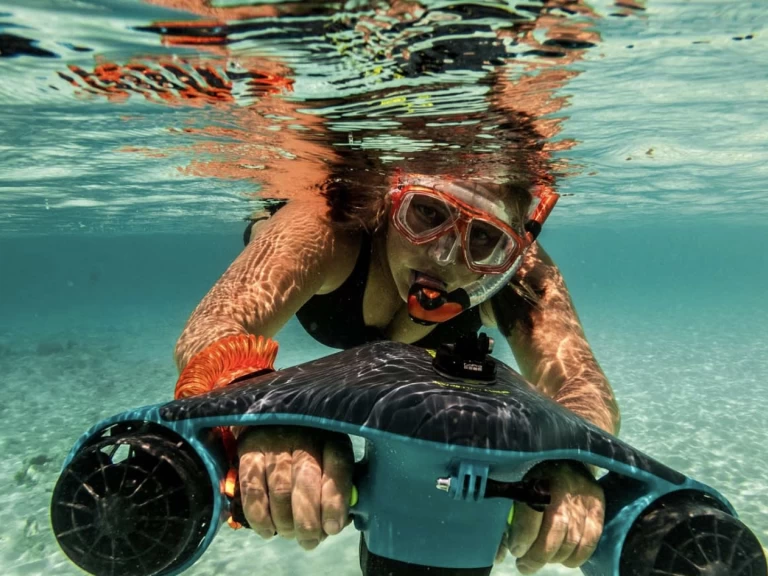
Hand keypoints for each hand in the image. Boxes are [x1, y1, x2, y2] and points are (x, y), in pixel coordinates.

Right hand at [237, 426, 354, 550]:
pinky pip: (252, 489)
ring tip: (290, 534)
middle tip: (309, 541)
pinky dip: (259, 516)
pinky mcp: (249, 450)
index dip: (335, 501)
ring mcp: (274, 443)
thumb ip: (336, 488)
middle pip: (306, 482)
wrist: (273, 421)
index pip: (338, 466)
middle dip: (308, 521)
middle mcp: (303, 437)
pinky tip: (267, 530)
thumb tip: (334, 525)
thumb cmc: (310, 449)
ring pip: (280, 489)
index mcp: (331, 438)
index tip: (333, 528)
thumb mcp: (330, 460)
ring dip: (285, 522)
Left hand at [495, 461, 604, 573]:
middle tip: (524, 565)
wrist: (565, 459)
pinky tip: (562, 559)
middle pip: (555, 529)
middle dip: (538, 555)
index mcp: (537, 475)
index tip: (515, 550)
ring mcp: (583, 496)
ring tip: (540, 560)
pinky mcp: (598, 505)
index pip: (532, 509)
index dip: (523, 535)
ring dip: (554, 558)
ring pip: (572, 539)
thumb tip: (498, 555)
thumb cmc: (534, 478)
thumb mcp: (517, 486)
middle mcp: (563, 485)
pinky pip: (590, 540)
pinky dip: (575, 557)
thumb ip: (507, 519)